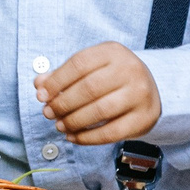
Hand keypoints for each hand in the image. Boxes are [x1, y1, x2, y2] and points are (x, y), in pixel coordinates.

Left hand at [37, 42, 160, 144]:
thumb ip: (64, 75)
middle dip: (63, 103)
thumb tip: (39, 85)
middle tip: (48, 113)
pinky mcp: (143, 117)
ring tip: (60, 126)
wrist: (150, 90)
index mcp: (113, 52)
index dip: (56, 81)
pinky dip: (88, 138)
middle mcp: (130, 69)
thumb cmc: (112, 78)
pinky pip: (111, 132)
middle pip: (88, 88)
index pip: (79, 64)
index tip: (41, 96)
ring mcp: (140, 94)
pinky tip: (74, 137)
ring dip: (74, 121)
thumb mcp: (91, 68)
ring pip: (100, 111)